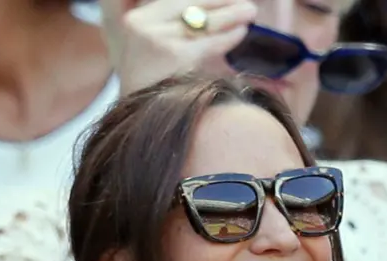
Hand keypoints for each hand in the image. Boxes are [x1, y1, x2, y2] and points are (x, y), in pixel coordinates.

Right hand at [116, 0, 257, 93]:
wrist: (136, 122)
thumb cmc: (150, 91)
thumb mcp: (155, 52)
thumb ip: (178, 32)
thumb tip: (219, 20)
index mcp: (136, 20)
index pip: (177, 1)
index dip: (207, 0)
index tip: (228, 0)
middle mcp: (142, 24)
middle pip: (191, 7)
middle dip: (221, 4)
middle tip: (247, 5)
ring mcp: (155, 38)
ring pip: (202, 22)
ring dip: (231, 15)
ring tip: (250, 13)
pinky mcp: (172, 54)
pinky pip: (208, 41)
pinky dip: (228, 36)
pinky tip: (241, 32)